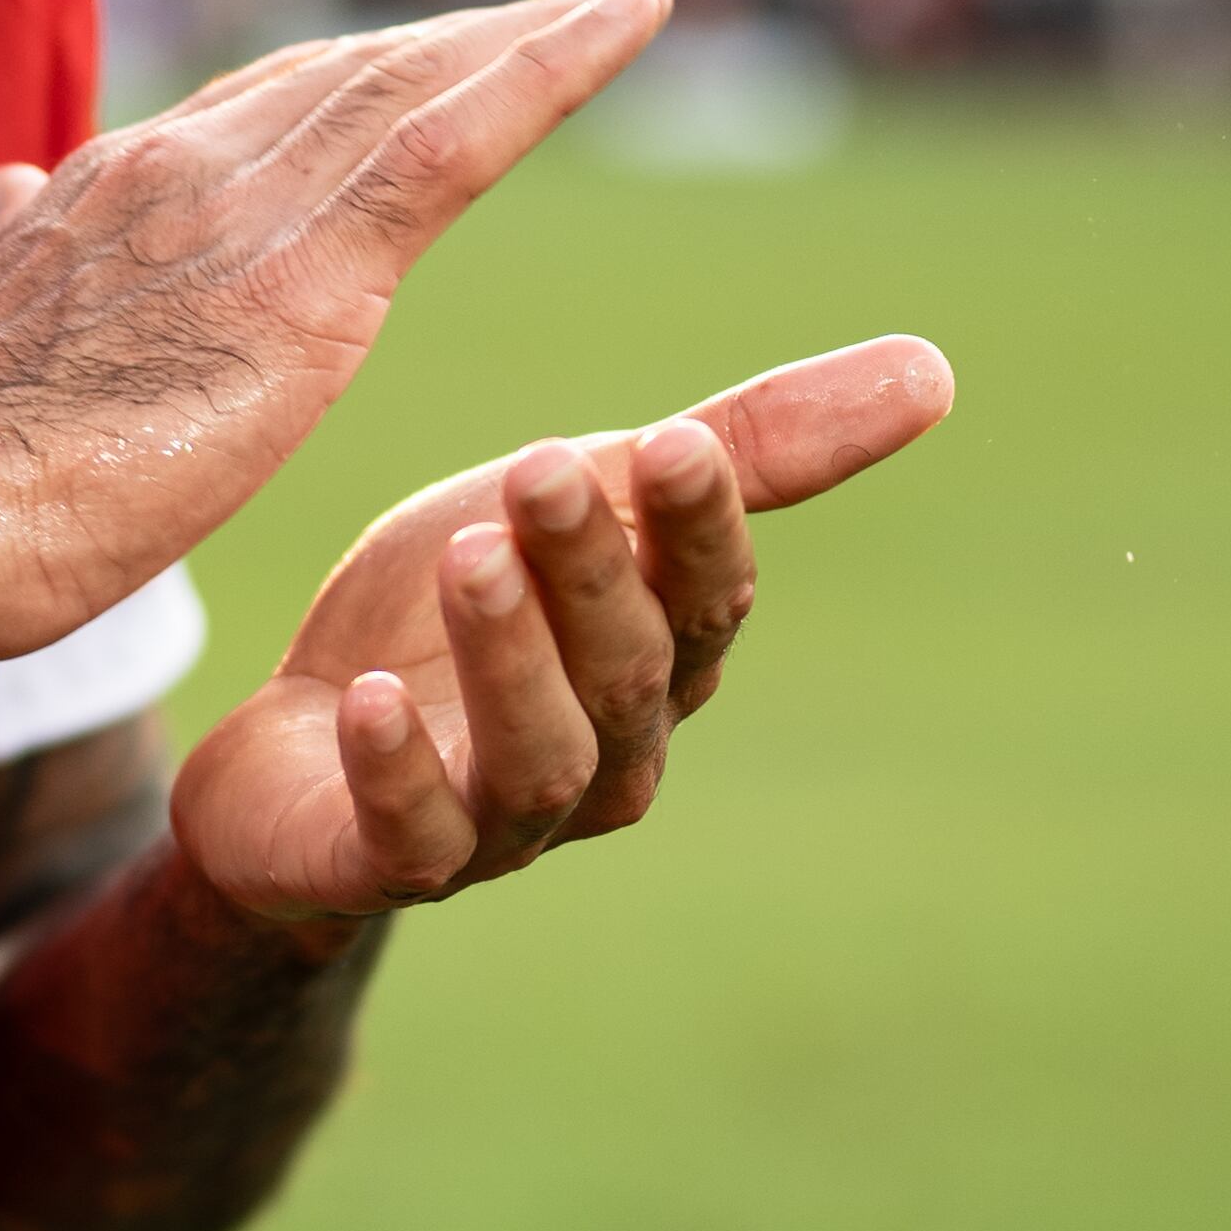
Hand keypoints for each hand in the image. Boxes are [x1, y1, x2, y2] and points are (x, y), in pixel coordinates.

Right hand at [0, 0, 674, 675]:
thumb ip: (15, 256)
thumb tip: (13, 190)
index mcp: (103, 192)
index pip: (253, 109)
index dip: (347, 79)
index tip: (416, 60)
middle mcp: (176, 168)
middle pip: (346, 79)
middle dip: (453, 42)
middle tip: (565, 10)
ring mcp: (241, 211)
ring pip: (413, 88)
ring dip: (528, 34)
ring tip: (625, 2)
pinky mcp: (303, 280)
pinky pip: (456, 141)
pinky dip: (554, 66)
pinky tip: (635, 14)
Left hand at [169, 333, 956, 931]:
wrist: (295, 745)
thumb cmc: (461, 611)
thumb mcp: (584, 504)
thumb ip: (742, 450)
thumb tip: (935, 366)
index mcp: (663, 666)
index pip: (708, 601)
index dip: (699, 531)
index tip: (672, 445)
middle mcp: (606, 757)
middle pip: (624, 671)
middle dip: (592, 571)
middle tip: (541, 467)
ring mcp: (503, 824)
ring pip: (535, 757)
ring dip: (509, 659)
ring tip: (469, 557)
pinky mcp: (389, 864)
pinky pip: (410, 835)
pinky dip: (396, 773)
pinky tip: (366, 702)